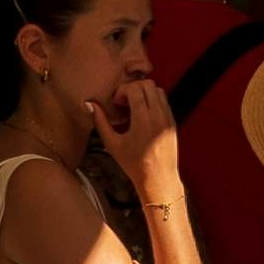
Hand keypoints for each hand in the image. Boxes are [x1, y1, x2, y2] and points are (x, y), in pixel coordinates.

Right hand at [104, 65, 181, 182]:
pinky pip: (164, 102)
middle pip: (149, 84)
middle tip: (124, 101)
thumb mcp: (112, 144)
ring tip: (134, 107)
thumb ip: (100, 121)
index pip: (136, 88)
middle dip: (134, 87)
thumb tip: (89, 104)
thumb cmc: (134, 164)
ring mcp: (168, 119)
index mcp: (144, 120)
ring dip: (145, 93)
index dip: (123, 90)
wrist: (158, 178)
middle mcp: (158, 116)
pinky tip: (143, 115)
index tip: (117, 102)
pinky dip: (153, 101)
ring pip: (159, 90)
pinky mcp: (173, 122)